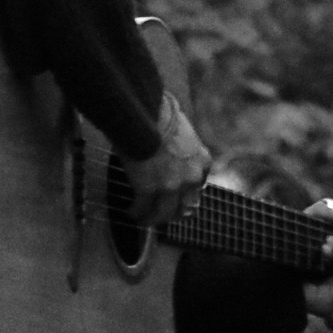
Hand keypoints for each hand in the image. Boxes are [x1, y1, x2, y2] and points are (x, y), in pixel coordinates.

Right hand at [122, 91, 210, 230]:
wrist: (145, 115)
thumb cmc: (158, 114)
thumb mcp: (181, 128)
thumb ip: (180, 141)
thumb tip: (170, 138)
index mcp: (201, 160)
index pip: (199, 185)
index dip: (187, 193)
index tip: (179, 195)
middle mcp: (191, 178)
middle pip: (186, 206)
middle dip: (173, 212)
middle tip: (162, 214)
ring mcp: (171, 187)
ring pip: (164, 214)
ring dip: (154, 218)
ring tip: (143, 219)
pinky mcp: (149, 191)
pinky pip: (143, 209)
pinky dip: (136, 213)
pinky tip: (131, 213)